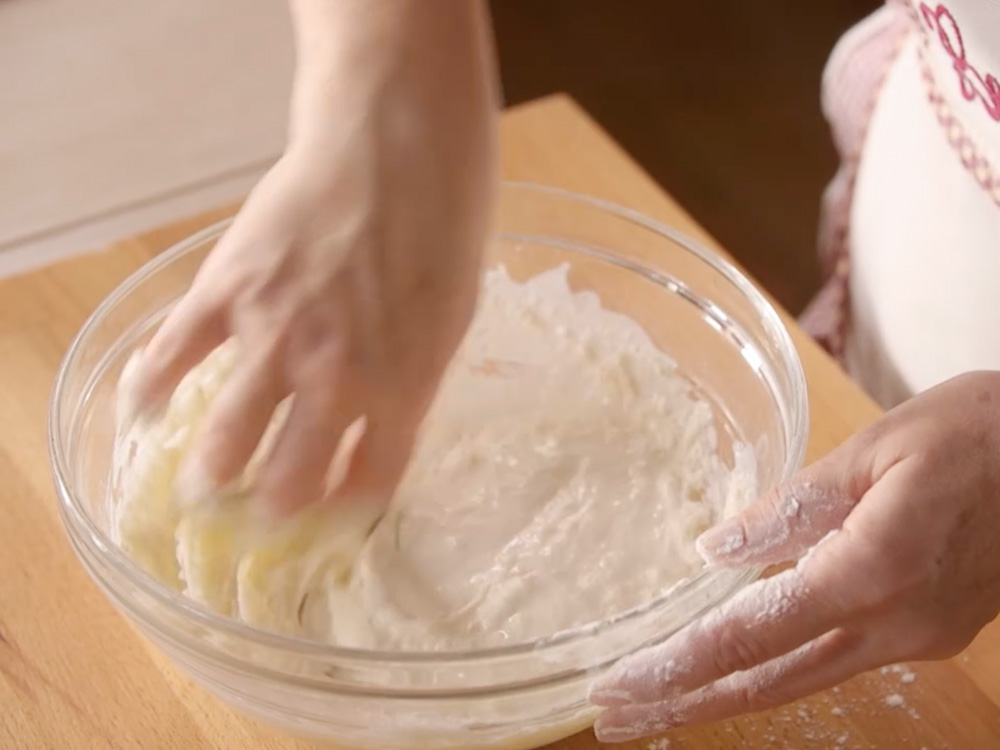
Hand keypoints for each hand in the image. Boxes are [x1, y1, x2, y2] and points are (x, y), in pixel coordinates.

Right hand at [127, 0, 498, 513]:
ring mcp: (275, 336)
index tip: (329, 518)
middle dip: (273, 511)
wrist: (399, 147)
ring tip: (204, 491)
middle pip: (291, 480)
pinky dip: (150, 391)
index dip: (344, 513)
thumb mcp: (450, 323)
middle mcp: (336, 378)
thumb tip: (376, 427)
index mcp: (403, 390)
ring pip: (226, 440)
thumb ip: (410, 382)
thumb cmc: (442, 229)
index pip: (368, 486)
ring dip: (211, 476)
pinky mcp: (228, 291)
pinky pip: (172, 357)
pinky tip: (146, 410)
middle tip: (260, 516)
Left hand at [590, 370, 999, 741]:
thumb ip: (791, 505)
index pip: (750, 634)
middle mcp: (896, 625)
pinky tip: (736, 669)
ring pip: (801, 682)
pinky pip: (835, 660)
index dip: (676, 667)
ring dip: (724, 696)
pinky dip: (774, 671)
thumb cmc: (981, 433)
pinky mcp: (928, 633)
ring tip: (658, 704)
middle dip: (684, 704)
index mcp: (874, 570)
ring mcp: (917, 638)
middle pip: (767, 682)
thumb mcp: (875, 449)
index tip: (618, 689)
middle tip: (612, 719)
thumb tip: (713, 551)